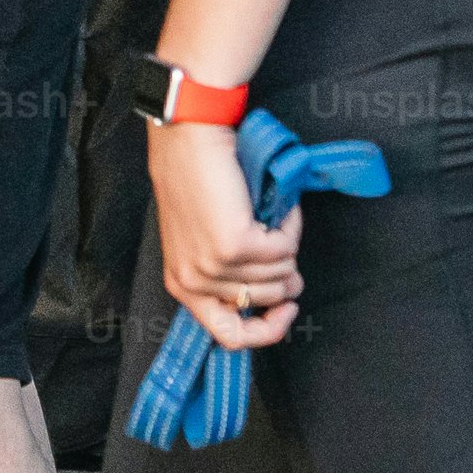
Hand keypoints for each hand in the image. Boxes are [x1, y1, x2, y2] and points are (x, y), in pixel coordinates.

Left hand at [149, 117, 300, 349]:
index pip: (229, 336)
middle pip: (267, 300)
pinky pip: (285, 249)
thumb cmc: (197, 178)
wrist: (188, 136)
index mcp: (182, 285)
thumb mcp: (201, 238)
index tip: (288, 307)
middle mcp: (194, 282)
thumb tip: (280, 293)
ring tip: (269, 213)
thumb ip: (229, 273)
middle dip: (284, 268)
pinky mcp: (234, 245)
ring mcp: (213, 266)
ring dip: (287, 241)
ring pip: (281, 274)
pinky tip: (272, 205)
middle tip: (277, 234)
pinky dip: (289, 225)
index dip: (268, 330)